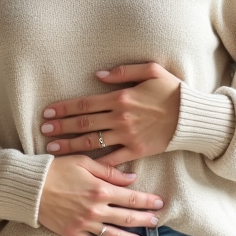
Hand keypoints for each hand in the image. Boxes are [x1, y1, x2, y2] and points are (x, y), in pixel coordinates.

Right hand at [38, 155, 163, 235]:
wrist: (30, 187)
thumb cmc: (56, 169)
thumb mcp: (84, 162)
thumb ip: (109, 171)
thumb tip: (132, 178)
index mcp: (100, 190)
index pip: (132, 198)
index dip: (148, 201)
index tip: (160, 203)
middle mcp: (95, 210)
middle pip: (127, 218)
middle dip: (145, 220)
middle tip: (156, 222)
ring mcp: (84, 224)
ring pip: (113, 235)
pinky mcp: (72, 233)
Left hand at [41, 62, 181, 166]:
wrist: (192, 117)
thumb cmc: (172, 91)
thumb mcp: (151, 70)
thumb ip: (123, 72)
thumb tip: (98, 75)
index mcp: (121, 98)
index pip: (85, 103)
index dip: (65, 108)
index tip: (49, 111)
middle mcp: (120, 118)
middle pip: (83, 124)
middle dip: (61, 127)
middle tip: (43, 129)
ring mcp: (127, 136)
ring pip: (92, 142)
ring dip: (70, 145)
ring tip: (53, 147)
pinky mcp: (136, 151)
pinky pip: (112, 159)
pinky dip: (96, 163)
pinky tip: (81, 165)